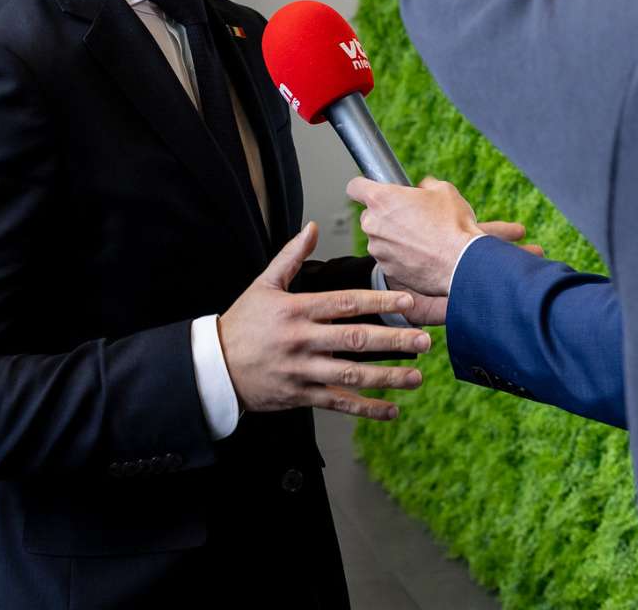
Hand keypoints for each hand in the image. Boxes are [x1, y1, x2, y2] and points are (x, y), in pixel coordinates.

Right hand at [217, 222, 431, 420]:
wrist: (214, 367)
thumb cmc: (242, 323)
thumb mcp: (263, 284)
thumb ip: (291, 256)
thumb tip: (312, 227)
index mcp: (296, 310)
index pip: (345, 303)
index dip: (379, 302)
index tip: (408, 301)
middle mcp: (302, 341)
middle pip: (355, 340)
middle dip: (394, 341)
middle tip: (424, 341)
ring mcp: (302, 371)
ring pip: (351, 375)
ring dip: (387, 378)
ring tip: (416, 377)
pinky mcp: (300, 395)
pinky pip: (338, 403)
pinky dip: (365, 408)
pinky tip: (390, 409)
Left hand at [347, 176, 541, 298]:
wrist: (463, 263)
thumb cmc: (453, 225)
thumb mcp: (444, 191)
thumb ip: (425, 185)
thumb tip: (423, 187)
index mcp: (382, 199)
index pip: (354, 187)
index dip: (364, 186)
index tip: (374, 190)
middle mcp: (373, 224)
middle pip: (369, 215)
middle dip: (385, 215)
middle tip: (410, 217)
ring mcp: (378, 249)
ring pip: (379, 238)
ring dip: (393, 237)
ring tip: (421, 239)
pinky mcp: (386, 269)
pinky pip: (389, 258)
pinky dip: (401, 256)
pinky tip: (422, 255)